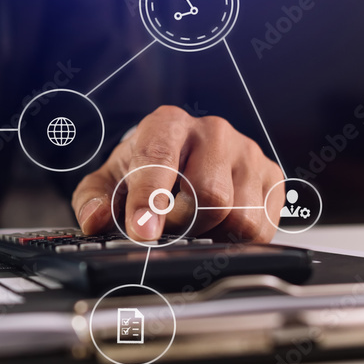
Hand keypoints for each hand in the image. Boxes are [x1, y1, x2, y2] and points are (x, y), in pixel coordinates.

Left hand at [71, 106, 283, 242]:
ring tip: (190, 226)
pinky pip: (263, 227)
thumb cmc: (142, 170)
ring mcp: (247, 152)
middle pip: (209, 192)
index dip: (149, 199)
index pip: (159, 158)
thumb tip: (96, 220)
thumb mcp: (108, 181)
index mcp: (168, 124)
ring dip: (211, 234)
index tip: (141, 230)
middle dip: (183, 223)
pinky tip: (216, 228)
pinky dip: (236, 240)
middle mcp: (213, 131)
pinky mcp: (271, 177)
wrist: (179, 155)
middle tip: (165, 228)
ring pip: (240, 214)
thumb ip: (92, 200)